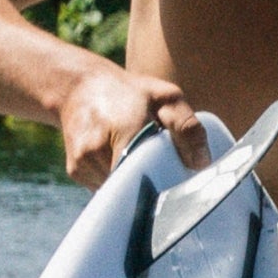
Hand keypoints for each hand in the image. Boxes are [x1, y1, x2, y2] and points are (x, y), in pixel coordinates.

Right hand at [55, 63, 182, 186]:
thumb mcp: (164, 97)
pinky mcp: (75, 171)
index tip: (174, 181)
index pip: (146, 175)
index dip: (163, 182)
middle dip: (149, 184)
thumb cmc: (128, 91)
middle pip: (133, 187)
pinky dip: (116, 180)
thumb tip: (201, 163)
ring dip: (131, 183)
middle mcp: (96, 150)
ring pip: (117, 190)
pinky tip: (120, 161)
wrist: (78, 86)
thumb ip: (186, 126)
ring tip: (137, 160)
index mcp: (122, 131)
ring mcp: (83, 163)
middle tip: (159, 168)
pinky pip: (104, 187)